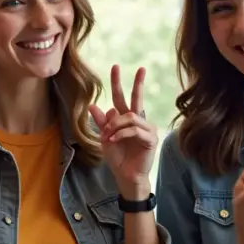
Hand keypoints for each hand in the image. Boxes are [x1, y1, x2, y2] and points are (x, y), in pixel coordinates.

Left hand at [89, 65, 157, 196]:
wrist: (126, 176)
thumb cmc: (117, 158)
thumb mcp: (105, 138)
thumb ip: (101, 123)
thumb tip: (93, 105)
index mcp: (127, 119)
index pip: (122, 98)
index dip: (118, 83)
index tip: (115, 67)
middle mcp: (139, 121)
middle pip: (137, 98)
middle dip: (138, 83)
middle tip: (141, 68)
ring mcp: (147, 129)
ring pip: (130, 117)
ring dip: (115, 126)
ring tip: (108, 136)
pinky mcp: (151, 139)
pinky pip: (134, 130)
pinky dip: (121, 133)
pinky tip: (114, 139)